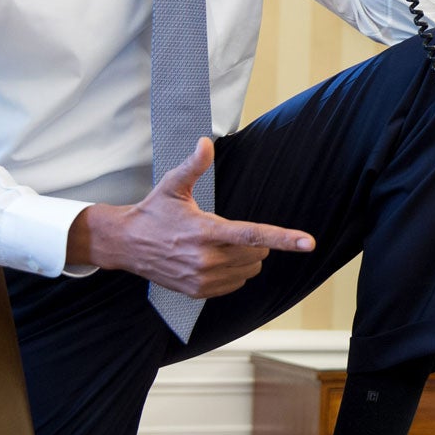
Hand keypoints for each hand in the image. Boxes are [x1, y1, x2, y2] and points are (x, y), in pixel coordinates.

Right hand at [67, 139, 314, 296]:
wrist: (126, 245)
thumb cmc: (152, 212)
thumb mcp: (172, 185)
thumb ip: (193, 166)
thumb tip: (205, 142)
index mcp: (206, 231)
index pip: (253, 235)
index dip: (284, 238)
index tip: (308, 242)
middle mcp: (207, 258)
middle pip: (257, 254)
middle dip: (256, 243)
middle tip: (230, 230)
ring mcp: (203, 278)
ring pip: (249, 271)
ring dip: (247, 259)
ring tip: (221, 245)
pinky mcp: (198, 291)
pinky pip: (235, 284)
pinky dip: (235, 273)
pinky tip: (215, 260)